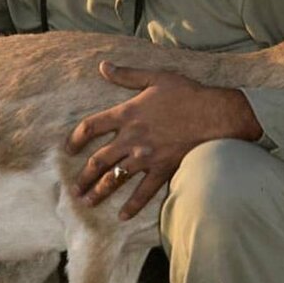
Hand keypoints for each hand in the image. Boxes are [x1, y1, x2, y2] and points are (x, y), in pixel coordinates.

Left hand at [66, 61, 261, 219]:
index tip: (69, 149)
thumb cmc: (186, 94)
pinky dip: (132, 206)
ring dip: (99, 192)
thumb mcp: (155, 78)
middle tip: (75, 188)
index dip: (76, 139)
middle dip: (84, 176)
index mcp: (127, 114)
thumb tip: (103, 66)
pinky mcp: (162, 170)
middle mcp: (131, 138)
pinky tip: (122, 216)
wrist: (214, 115)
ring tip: (88, 202)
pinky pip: (143, 193)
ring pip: (115, 179)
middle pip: (98, 161)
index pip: (91, 127)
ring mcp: (145, 157)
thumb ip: (127, 75)